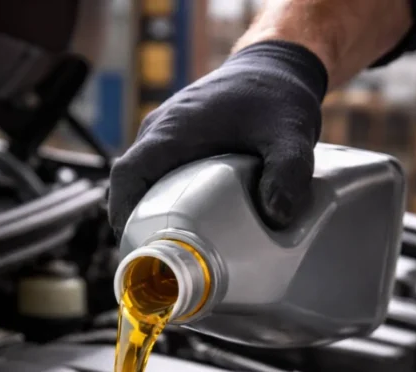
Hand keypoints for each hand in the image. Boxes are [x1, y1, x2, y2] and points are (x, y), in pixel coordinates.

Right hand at [109, 41, 326, 237]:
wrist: (276, 67)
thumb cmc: (276, 94)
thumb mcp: (290, 132)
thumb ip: (288, 171)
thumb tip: (276, 216)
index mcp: (174, 130)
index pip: (128, 173)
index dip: (124, 211)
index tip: (135, 243)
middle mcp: (161, 130)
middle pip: (131, 183)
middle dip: (137, 223)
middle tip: (160, 260)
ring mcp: (166, 135)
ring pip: (143, 180)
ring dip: (150, 213)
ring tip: (173, 250)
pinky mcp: (178, 141)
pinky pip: (158, 174)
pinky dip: (163, 201)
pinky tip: (185, 225)